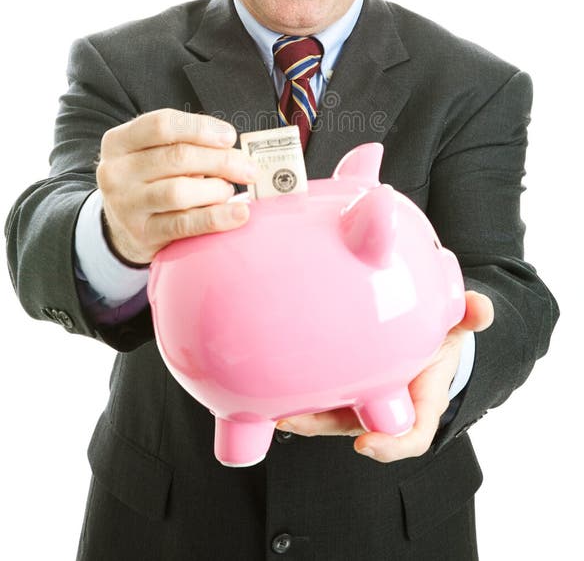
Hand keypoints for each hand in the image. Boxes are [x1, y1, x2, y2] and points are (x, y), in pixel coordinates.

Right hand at [95, 109, 257, 265]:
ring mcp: (126, 205)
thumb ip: (187, 146)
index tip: (230, 137)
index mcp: (118, 142)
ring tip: (229, 190)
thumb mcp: (155, 154)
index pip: (162, 124)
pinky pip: (184, 224)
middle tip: (249, 168)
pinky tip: (239, 214)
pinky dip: (217, 218)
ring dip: (216, 189)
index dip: (200, 128)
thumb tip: (236, 152)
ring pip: (179, 191)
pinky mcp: (141, 234)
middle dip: (220, 160)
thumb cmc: (151, 180)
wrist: (123, 226)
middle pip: (176, 157)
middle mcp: (115, 172)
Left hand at [275, 290, 493, 462]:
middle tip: (295, 421)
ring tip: (272, 408)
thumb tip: (483, 307)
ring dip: (302, 414)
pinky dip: (298, 393)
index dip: (390, 446)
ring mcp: (363, 400)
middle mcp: (388, 408)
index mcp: (421, 400)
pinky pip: (320, 395)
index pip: (411, 435)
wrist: (427, 334)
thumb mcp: (457, 325)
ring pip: (330, 415)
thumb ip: (470, 316)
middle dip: (323, 426)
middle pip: (356, 427)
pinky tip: (271, 382)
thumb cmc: (440, 334)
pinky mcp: (343, 387)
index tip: (365, 446)